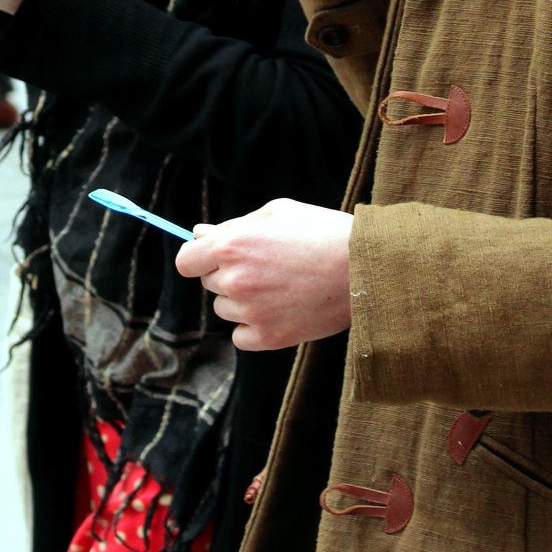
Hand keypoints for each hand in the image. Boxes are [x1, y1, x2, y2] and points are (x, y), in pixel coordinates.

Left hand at [175, 198, 352, 351]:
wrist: (366, 267)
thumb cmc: (324, 232)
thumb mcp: (278, 213)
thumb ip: (234, 226)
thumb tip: (199, 234)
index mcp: (232, 245)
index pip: (186, 261)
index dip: (198, 258)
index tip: (213, 258)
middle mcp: (236, 280)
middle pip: (209, 283)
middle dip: (229, 274)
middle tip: (268, 266)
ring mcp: (251, 312)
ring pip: (225, 309)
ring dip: (242, 300)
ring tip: (281, 286)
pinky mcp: (269, 338)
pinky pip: (241, 335)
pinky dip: (255, 326)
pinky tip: (281, 309)